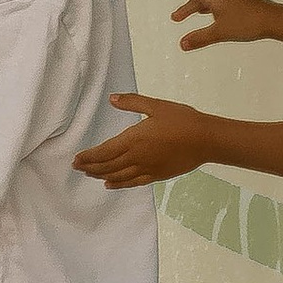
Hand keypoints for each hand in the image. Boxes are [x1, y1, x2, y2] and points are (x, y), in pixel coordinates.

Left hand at [74, 93, 214, 188]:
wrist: (206, 140)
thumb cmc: (182, 120)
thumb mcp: (156, 106)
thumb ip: (132, 102)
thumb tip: (112, 98)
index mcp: (134, 139)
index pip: (104, 151)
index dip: (89, 156)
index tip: (76, 159)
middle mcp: (137, 157)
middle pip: (107, 165)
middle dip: (90, 167)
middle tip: (76, 167)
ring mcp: (147, 168)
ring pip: (118, 175)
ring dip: (101, 175)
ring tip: (89, 174)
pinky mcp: (156, 175)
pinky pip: (133, 182)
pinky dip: (119, 184)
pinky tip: (110, 184)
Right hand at [157, 0, 274, 54]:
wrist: (274, 19)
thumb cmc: (248, 22)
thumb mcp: (221, 31)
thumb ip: (200, 38)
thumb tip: (182, 44)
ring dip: (188, 5)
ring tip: (176, 17)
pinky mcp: (233, 3)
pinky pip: (211, 2)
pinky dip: (201, 8)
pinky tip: (200, 17)